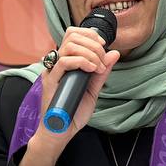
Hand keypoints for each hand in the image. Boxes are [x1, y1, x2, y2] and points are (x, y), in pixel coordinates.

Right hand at [33, 24, 120, 146]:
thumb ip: (102, 72)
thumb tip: (114, 53)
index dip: (90, 35)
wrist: (61, 130)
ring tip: (97, 67)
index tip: (103, 46)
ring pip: (68, 46)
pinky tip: (91, 70)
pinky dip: (81, 61)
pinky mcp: (50, 81)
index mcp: (65, 62)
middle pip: (71, 35)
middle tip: (102, 60)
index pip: (73, 35)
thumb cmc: (73, 112)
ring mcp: (52, 71)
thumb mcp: (93, 89)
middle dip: (93, 44)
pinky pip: (64, 62)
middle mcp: (57, 63)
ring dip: (89, 52)